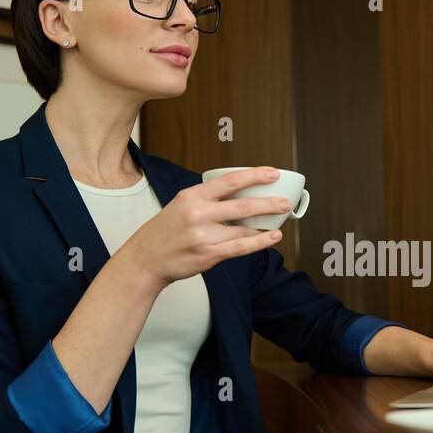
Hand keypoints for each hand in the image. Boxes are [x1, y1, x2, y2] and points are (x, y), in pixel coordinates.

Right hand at [125, 166, 293, 288]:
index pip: (229, 181)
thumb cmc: (166, 231)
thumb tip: (241, 194)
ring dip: (266, 224)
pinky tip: (272, 237)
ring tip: (282, 219)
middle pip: (242, 206)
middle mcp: (197, 214)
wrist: (146, 258)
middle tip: (286, 201)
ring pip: (244, 229)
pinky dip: (259, 243)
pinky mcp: (207, 255)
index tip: (273, 173)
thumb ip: (207, 198)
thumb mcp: (181, 204)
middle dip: (268, 203)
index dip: (254, 176)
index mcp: (192, 196)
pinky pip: (239, 248)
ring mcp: (202, 236)